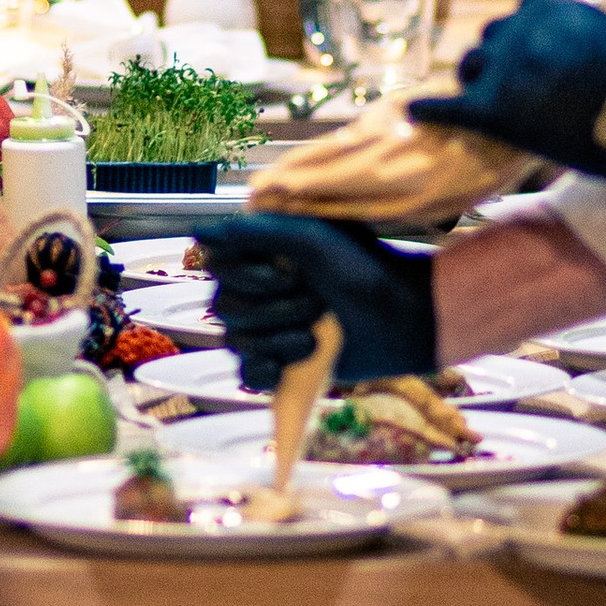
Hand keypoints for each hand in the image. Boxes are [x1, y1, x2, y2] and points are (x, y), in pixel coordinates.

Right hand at [200, 213, 438, 389]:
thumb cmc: (365, 267)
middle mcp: (258, 290)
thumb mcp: (312, 238)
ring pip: (237, 341)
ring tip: (319, 332)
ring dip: (281, 338)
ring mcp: (269, 328)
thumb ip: (255, 232)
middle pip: (226, 307)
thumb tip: (199, 233)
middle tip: (319, 301)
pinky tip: (287, 367)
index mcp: (261, 254)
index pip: (218, 267)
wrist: (405, 317)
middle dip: (274, 308)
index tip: (290, 270)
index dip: (248, 275)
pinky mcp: (283, 364)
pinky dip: (266, 371)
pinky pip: (248, 374)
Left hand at [410, 0, 605, 184]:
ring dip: (478, 86)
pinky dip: (428, 109)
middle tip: (513, 90)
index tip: (533, 62)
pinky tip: (414, 113)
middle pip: (489, 41)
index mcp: (547, 5)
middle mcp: (517, 27)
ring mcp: (501, 66)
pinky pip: (447, 106)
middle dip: (497, 62)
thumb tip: (584, 52)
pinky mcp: (492, 107)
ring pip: (470, 70)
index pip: (519, 17)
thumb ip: (585, 35)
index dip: (524, 45)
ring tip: (487, 108)